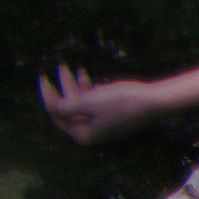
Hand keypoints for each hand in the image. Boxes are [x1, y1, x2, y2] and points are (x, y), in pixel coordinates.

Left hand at [39, 64, 158, 144]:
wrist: (155, 102)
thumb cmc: (121, 102)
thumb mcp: (89, 102)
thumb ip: (66, 106)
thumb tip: (55, 107)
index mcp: (82, 133)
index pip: (56, 114)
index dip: (48, 94)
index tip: (43, 76)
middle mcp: (90, 133)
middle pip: (69, 109)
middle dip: (63, 87)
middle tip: (61, 65)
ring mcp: (103, 126)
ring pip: (82, 105)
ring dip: (76, 86)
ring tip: (76, 68)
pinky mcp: (113, 118)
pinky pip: (94, 105)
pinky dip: (89, 92)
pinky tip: (90, 78)